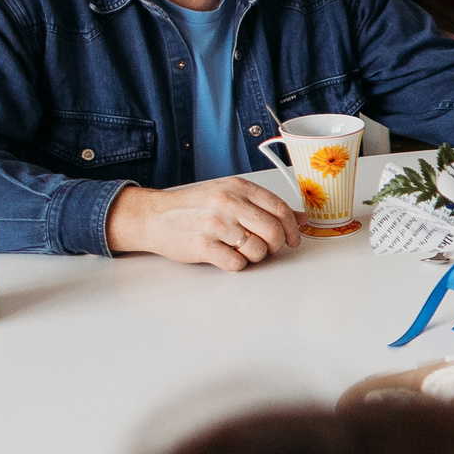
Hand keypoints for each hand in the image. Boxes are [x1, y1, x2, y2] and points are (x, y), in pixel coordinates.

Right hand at [107, 178, 300, 270]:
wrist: (153, 216)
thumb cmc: (193, 206)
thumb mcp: (230, 194)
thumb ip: (264, 205)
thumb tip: (300, 218)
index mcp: (238, 188)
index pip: (280, 209)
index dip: (292, 228)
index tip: (292, 238)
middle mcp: (228, 203)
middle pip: (274, 231)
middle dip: (276, 245)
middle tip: (267, 248)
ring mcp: (214, 224)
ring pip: (258, 250)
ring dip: (255, 256)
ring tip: (240, 250)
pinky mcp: (202, 246)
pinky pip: (237, 264)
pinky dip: (236, 264)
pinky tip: (226, 255)